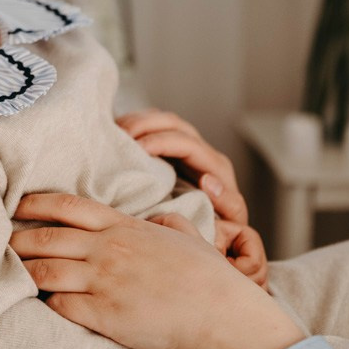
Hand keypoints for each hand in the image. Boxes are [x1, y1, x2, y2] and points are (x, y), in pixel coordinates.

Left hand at [11, 193, 303, 348]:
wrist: (220, 314)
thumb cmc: (210, 279)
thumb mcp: (189, 240)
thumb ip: (170, 225)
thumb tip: (161, 219)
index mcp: (124, 228)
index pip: (69, 207)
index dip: (36, 203)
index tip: (17, 204)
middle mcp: (107, 249)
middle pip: (47, 238)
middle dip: (18, 239)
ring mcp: (103, 281)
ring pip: (45, 271)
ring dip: (24, 272)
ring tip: (6, 275)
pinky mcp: (103, 314)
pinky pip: (60, 304)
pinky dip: (45, 302)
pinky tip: (36, 304)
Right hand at [116, 109, 247, 225]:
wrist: (219, 229)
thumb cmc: (221, 226)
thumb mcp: (231, 219)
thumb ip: (228, 202)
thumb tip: (208, 180)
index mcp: (216, 166)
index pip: (187, 144)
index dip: (162, 142)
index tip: (138, 149)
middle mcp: (202, 150)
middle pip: (173, 124)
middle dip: (145, 125)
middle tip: (122, 136)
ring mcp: (187, 146)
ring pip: (162, 120)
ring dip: (138, 121)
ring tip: (117, 131)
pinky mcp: (173, 148)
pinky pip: (154, 126)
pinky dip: (135, 124)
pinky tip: (119, 131)